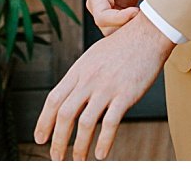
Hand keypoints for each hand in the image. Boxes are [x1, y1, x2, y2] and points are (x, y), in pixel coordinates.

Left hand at [34, 12, 174, 159]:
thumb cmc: (125, 43)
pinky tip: (101, 154)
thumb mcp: (94, 55)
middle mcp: (89, 79)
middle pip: (65, 115)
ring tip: (78, 160)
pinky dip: (104, 142)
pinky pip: (110, 123)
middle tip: (56, 157)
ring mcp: (107, 87)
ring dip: (78, 147)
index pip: (53, 100)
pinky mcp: (126, 94)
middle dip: (58, 142)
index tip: (41, 138)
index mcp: (79, 70)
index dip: (44, 122)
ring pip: (85, 123)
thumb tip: (73, 95)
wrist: (150, 32)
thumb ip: (82, 75)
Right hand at [86, 0, 150, 35]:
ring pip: (113, 29)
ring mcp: (106, 9)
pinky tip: (144, 17)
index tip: (136, 11)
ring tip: (145, 17)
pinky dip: (132, 25)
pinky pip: (121, 25)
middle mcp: (97, 3)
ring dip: (128, 27)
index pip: (102, 16)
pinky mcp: (117, 11)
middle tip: (144, 18)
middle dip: (124, 26)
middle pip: (106, 27)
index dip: (119, 19)